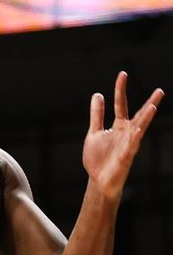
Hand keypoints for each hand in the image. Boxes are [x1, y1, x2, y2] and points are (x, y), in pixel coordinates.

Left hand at [83, 72, 162, 201]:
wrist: (98, 181)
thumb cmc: (98, 158)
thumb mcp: (94, 131)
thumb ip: (97, 114)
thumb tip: (98, 94)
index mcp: (118, 127)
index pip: (121, 104)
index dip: (120, 89)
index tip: (123, 74)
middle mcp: (126, 134)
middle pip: (139, 115)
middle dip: (149, 103)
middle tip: (160, 90)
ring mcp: (128, 145)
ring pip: (140, 128)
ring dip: (146, 118)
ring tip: (154, 105)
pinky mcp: (125, 156)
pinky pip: (132, 145)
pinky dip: (135, 136)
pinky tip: (139, 128)